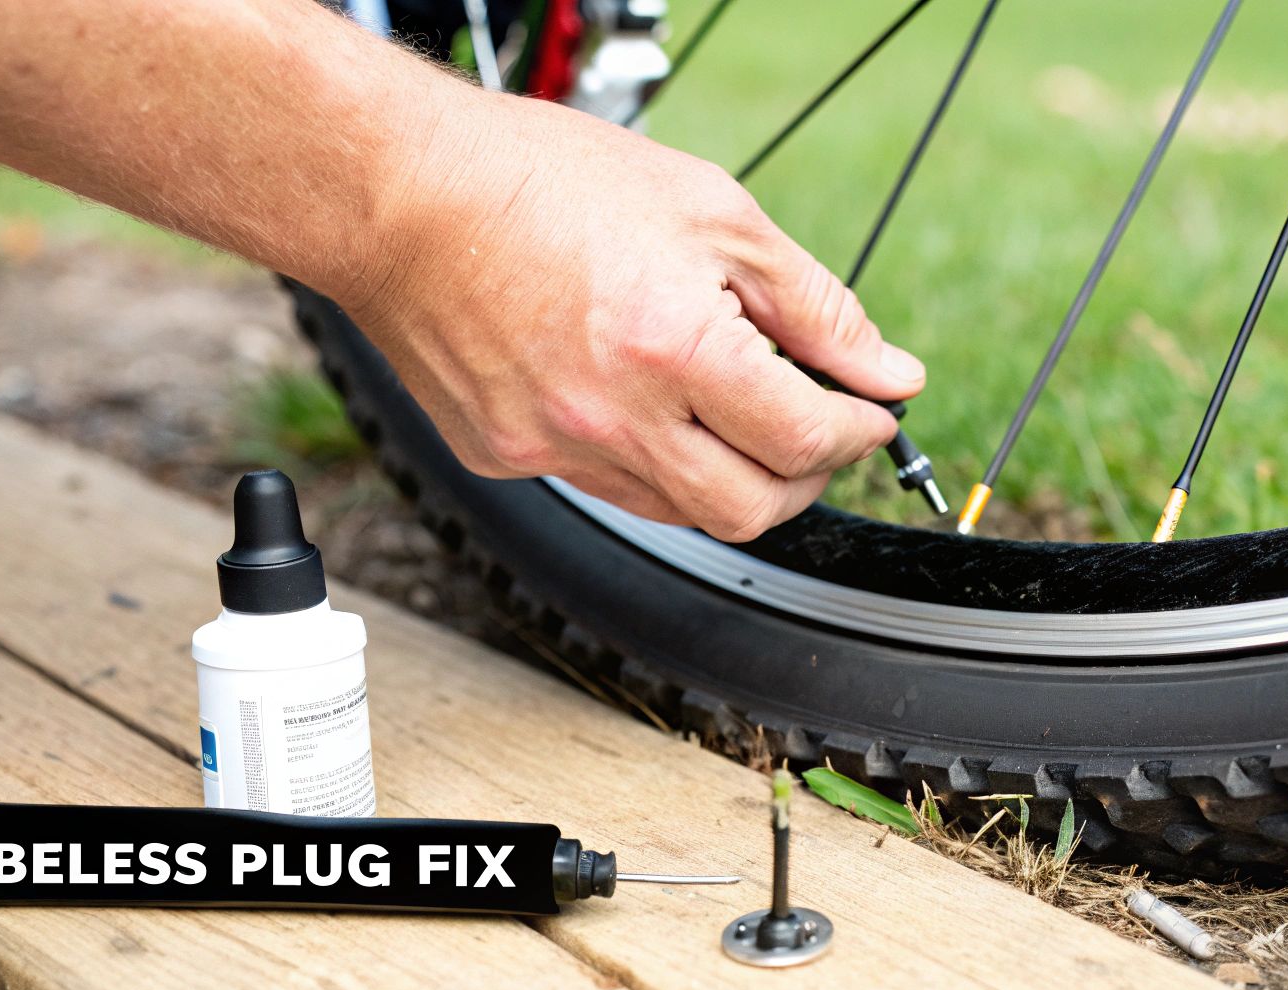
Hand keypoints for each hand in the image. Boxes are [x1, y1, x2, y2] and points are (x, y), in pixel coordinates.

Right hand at [343, 88, 926, 541]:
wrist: (401, 194)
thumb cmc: (544, 179)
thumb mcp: (712, 212)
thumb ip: (813, 305)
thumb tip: (886, 371)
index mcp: (674, 347)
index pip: (805, 439)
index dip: (857, 431)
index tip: (869, 412)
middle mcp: (612, 416)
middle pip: (752, 510)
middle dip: (806, 478)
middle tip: (818, 431)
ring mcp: (553, 448)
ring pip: (681, 512)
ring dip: (731, 475)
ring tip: (735, 409)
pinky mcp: (507, 457)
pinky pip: (608, 488)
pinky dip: (654, 463)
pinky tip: (651, 405)